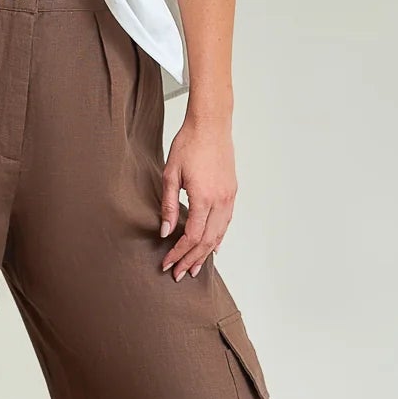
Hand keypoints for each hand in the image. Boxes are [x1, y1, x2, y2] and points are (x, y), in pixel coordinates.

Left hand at [158, 112, 236, 279]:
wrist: (211, 125)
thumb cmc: (189, 144)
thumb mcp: (170, 174)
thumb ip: (168, 205)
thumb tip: (165, 231)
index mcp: (203, 197)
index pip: (191, 236)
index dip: (179, 253)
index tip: (168, 263)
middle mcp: (220, 200)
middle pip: (206, 241)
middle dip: (192, 260)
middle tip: (179, 273)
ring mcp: (229, 197)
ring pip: (219, 234)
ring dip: (206, 253)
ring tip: (195, 267)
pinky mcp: (232, 192)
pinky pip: (226, 222)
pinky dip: (219, 238)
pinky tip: (213, 247)